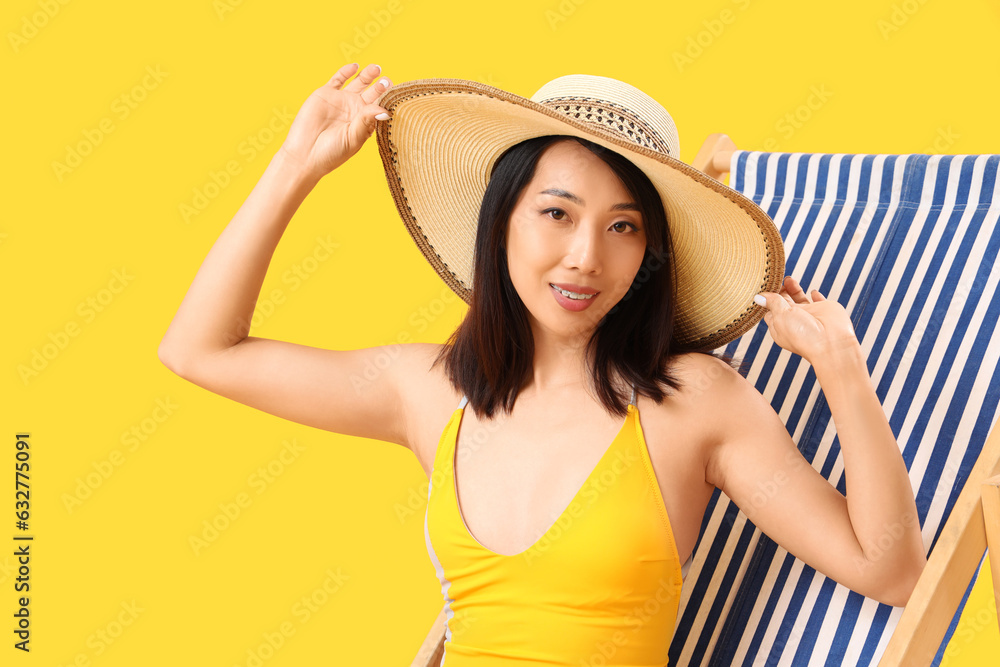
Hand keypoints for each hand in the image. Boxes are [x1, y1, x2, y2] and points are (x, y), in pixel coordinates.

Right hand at [279, 63, 391, 180]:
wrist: (305, 153)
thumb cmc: (332, 152)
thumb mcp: (353, 137)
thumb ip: (367, 121)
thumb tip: (384, 111)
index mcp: (365, 122)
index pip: (379, 106)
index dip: (387, 100)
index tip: (394, 94)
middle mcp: (355, 109)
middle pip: (372, 92)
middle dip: (380, 86)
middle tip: (387, 81)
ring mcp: (341, 100)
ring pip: (358, 83)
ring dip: (367, 75)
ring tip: (376, 68)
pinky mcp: (326, 94)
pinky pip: (338, 79)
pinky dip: (346, 71)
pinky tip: (355, 67)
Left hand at [755, 276, 860, 362]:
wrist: (831, 343)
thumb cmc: (802, 335)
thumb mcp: (781, 316)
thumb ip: (772, 303)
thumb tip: (759, 297)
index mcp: (780, 325)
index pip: (770, 309)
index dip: (767, 298)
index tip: (765, 286)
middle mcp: (794, 320)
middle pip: (783, 302)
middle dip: (779, 290)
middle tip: (776, 279)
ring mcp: (809, 314)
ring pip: (799, 298)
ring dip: (793, 288)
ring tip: (788, 278)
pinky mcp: (824, 309)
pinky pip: (818, 300)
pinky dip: (815, 295)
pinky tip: (813, 291)